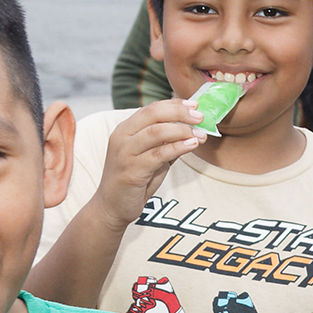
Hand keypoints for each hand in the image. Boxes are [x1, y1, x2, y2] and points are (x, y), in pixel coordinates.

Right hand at [91, 99, 205, 229]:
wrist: (112, 207)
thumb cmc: (133, 181)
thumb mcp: (150, 157)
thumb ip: (165, 143)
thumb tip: (191, 130)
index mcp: (125, 129)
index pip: (151, 108)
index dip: (174, 105)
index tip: (195, 105)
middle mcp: (122, 137)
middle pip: (153, 114)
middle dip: (180, 113)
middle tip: (200, 117)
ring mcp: (125, 153)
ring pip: (157, 132)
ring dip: (182, 130)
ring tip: (200, 134)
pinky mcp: (131, 170)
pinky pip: (159, 154)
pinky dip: (178, 147)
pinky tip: (192, 145)